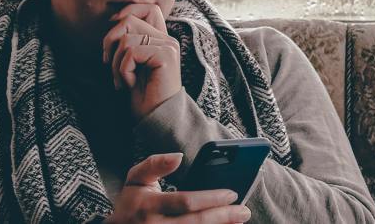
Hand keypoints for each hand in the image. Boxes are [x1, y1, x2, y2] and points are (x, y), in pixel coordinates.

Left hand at [102, 3, 182, 119]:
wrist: (156, 119)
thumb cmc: (141, 95)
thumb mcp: (130, 63)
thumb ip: (128, 41)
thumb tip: (114, 18)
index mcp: (160, 39)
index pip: (148, 8)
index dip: (127, 13)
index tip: (112, 36)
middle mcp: (167, 39)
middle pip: (129, 20)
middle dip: (110, 43)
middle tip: (109, 65)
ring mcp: (168, 46)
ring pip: (126, 38)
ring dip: (116, 63)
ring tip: (122, 81)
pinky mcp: (166, 55)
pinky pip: (131, 52)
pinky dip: (123, 70)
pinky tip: (131, 84)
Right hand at [105, 153, 251, 223]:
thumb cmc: (130, 205)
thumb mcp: (135, 179)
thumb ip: (155, 164)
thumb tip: (179, 156)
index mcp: (148, 206)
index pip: (185, 201)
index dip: (210, 198)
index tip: (231, 193)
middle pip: (195, 222)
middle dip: (223, 216)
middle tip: (244, 210)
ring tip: (239, 221)